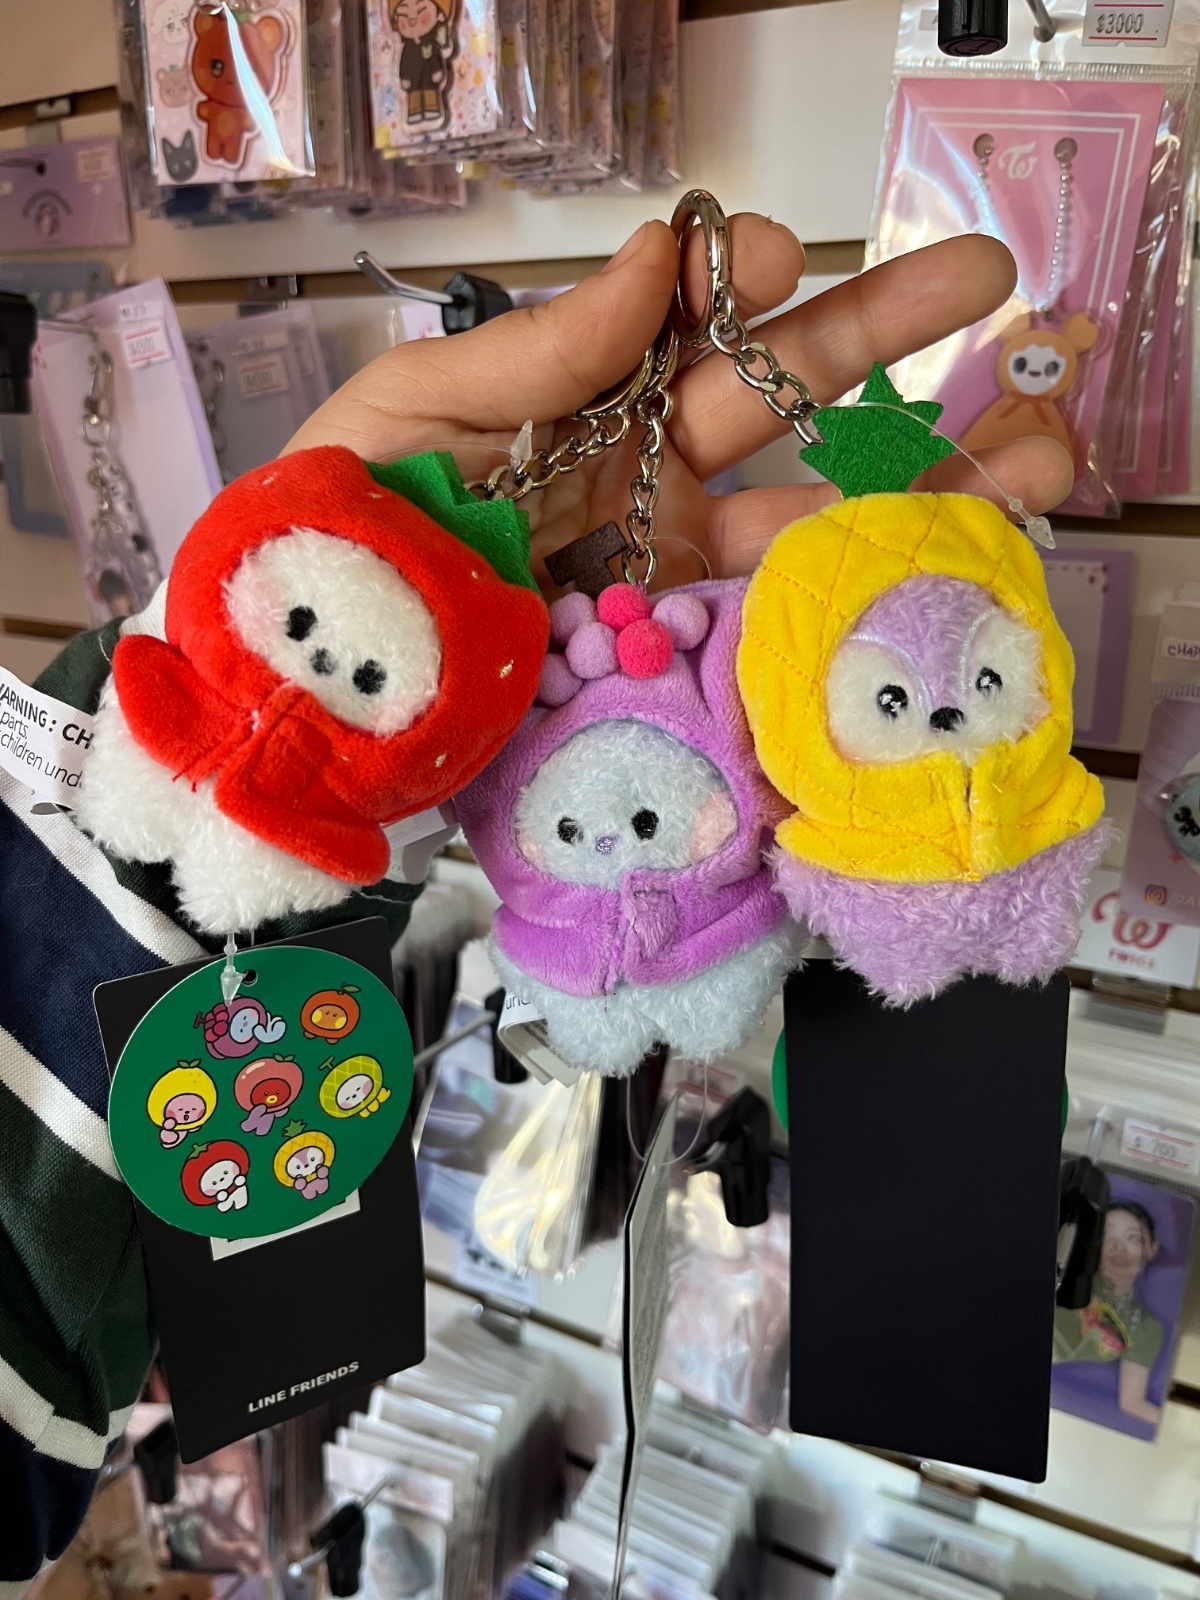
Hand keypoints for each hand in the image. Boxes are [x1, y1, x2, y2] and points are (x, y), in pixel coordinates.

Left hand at [285, 216, 1073, 589]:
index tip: (771, 265)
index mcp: (577, 403)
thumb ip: (531, 352)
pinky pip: (771, 628)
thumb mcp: (410, 420)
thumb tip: (654, 259)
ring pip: (803, 518)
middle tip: (983, 278)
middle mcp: (637, 482)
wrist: (310, 695)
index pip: (683, 325)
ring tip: (1032, 456)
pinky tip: (936, 576)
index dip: (740, 286)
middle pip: (771, 401)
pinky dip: (851, 608)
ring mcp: (665, 577)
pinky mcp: (672, 667)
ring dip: (916, 486)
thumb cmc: (339, 539)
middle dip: (878, 337)